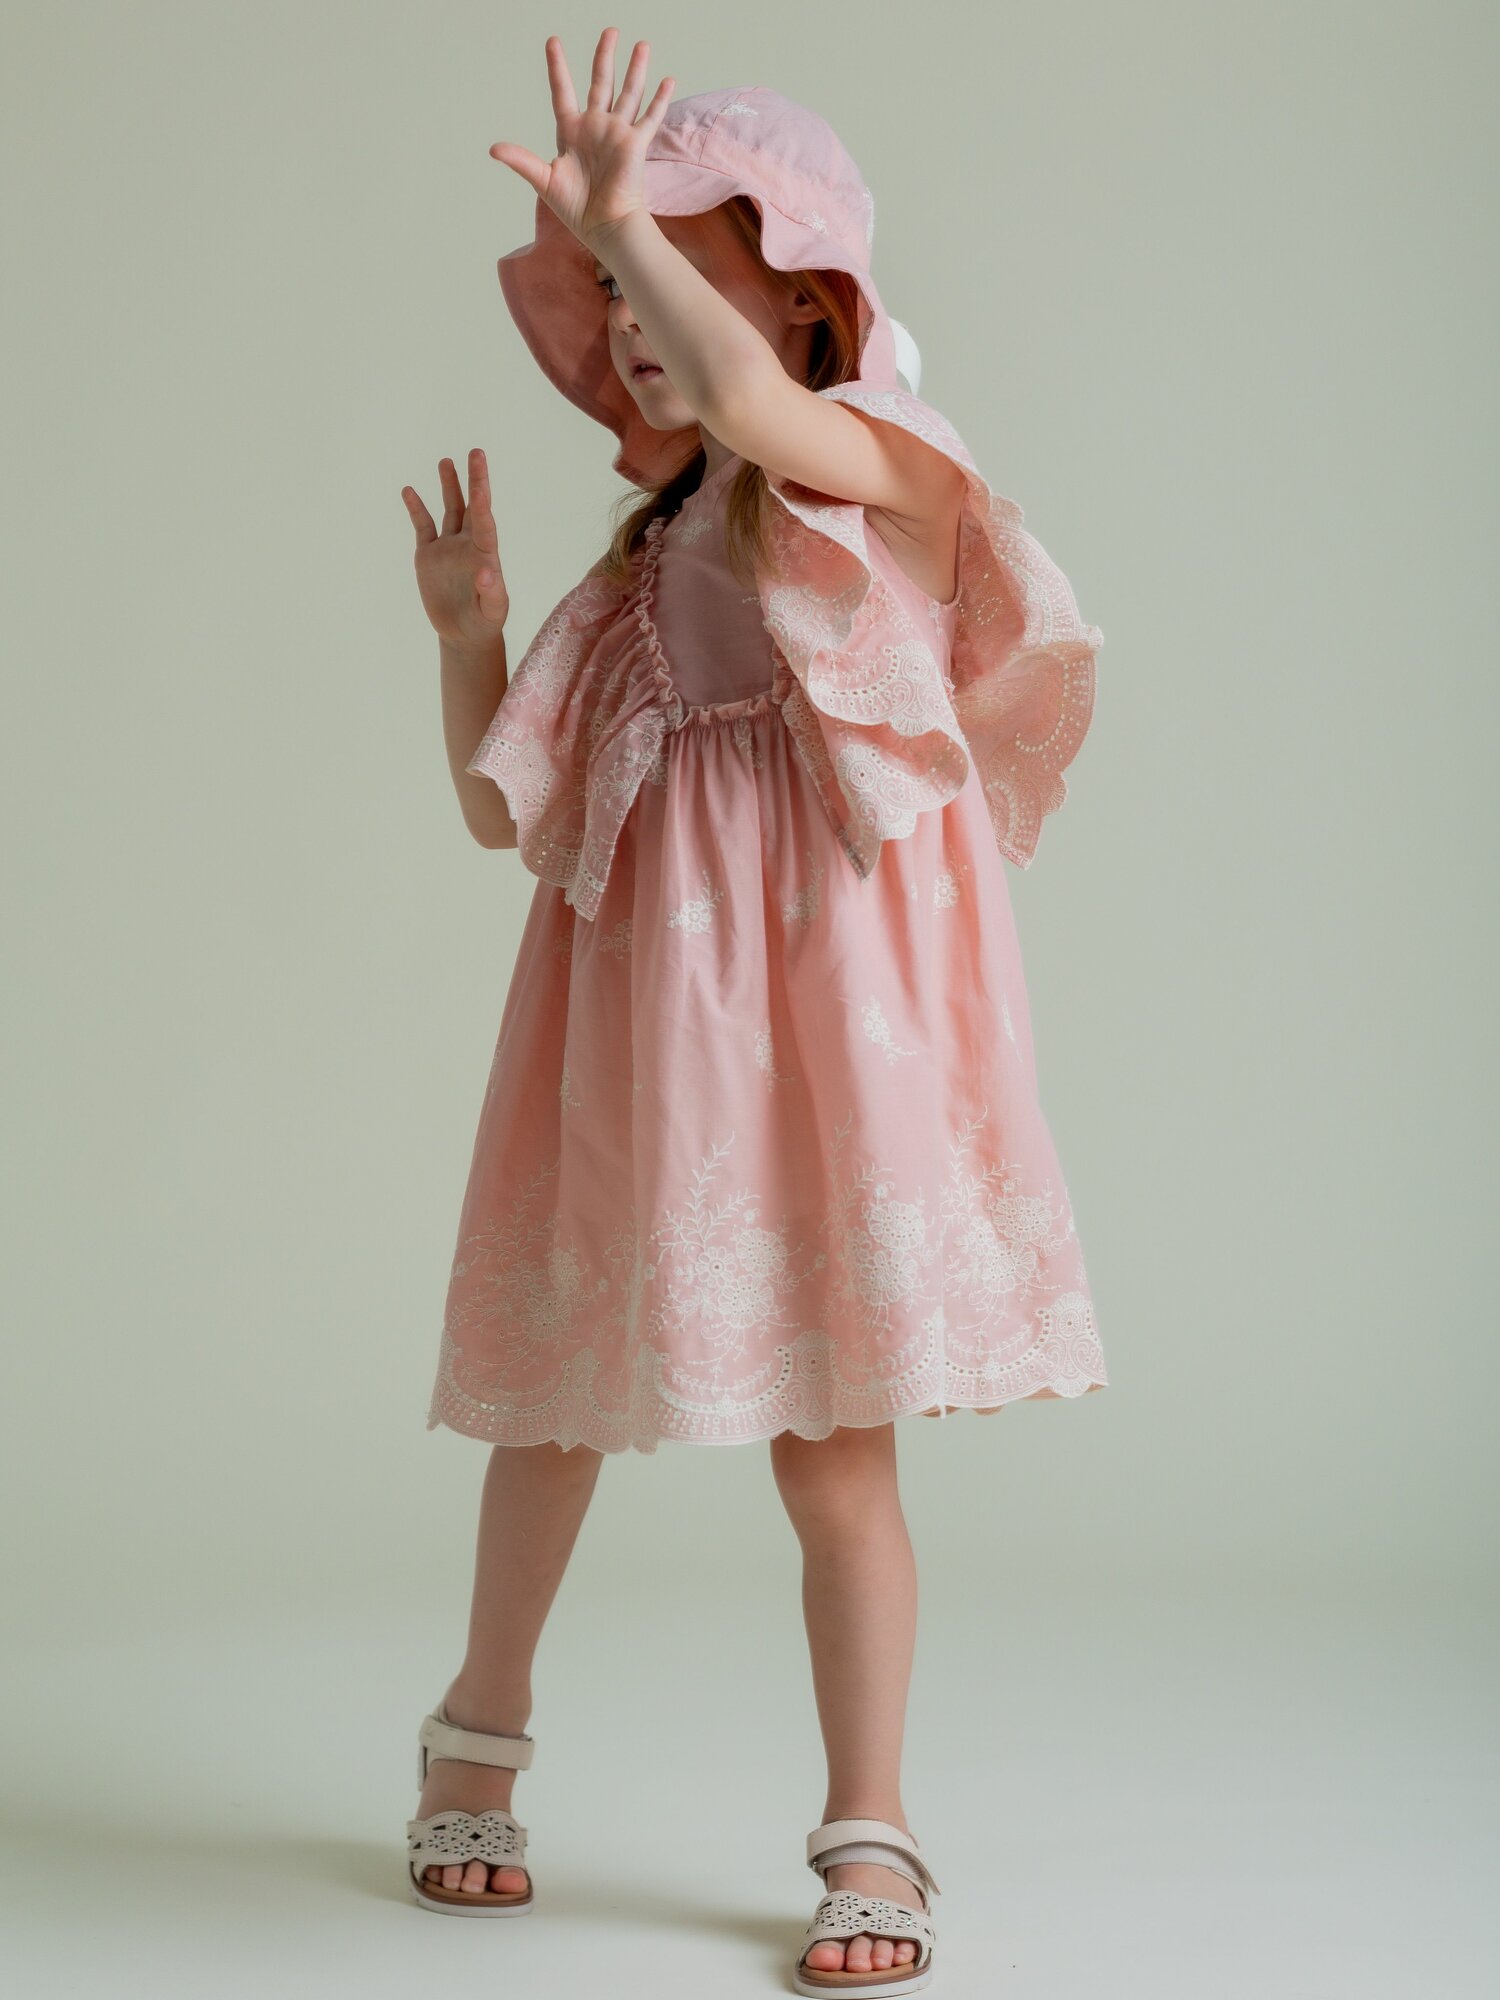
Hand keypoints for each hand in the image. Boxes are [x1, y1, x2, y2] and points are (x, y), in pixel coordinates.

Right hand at [401, 448, 508, 654]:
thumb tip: (487, 572)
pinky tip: (410, 490)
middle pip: (471, 506)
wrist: (464, 633)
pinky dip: (416, 508)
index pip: (485, 523)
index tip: (480, 485)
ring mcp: (448, 547)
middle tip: (476, 452)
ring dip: (449, 486)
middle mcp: (468, 544)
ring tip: (446, 462)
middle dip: (473, 480)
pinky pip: (422, 526)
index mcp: (486, 554)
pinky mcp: (428, 555)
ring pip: (449, 510)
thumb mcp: (493, 611)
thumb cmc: (484, 622)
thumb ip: (492, 593)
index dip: (482, 503)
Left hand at [489, 28, 673, 251]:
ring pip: (628, 92)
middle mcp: (595, 127)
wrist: (604, 226)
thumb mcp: (544, 181)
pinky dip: (660, 99)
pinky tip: (669, 80)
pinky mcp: (636, 144)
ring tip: (641, 45)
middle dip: (605, 56)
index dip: (557, 67)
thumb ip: (521, 160)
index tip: (553, 41)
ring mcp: (617, 133)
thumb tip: (492, 149)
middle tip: (610, 31)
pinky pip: (650, 117)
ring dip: (636, 69)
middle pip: (601, 82)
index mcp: (571, 132)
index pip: (563, 91)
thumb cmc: (576, 209)